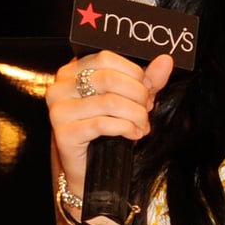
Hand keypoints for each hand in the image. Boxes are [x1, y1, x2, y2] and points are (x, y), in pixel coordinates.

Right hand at [47, 50, 173, 193]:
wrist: (88, 167)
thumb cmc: (106, 128)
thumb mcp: (129, 98)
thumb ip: (147, 79)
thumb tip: (165, 61)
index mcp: (73, 70)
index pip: (105, 57)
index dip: (133, 72)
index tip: (147, 88)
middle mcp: (61, 87)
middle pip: (108, 79)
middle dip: (138, 94)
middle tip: (147, 108)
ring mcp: (59, 110)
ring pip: (109, 102)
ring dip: (136, 114)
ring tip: (142, 124)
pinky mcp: (63, 133)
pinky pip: (102, 124)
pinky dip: (126, 128)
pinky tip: (134, 133)